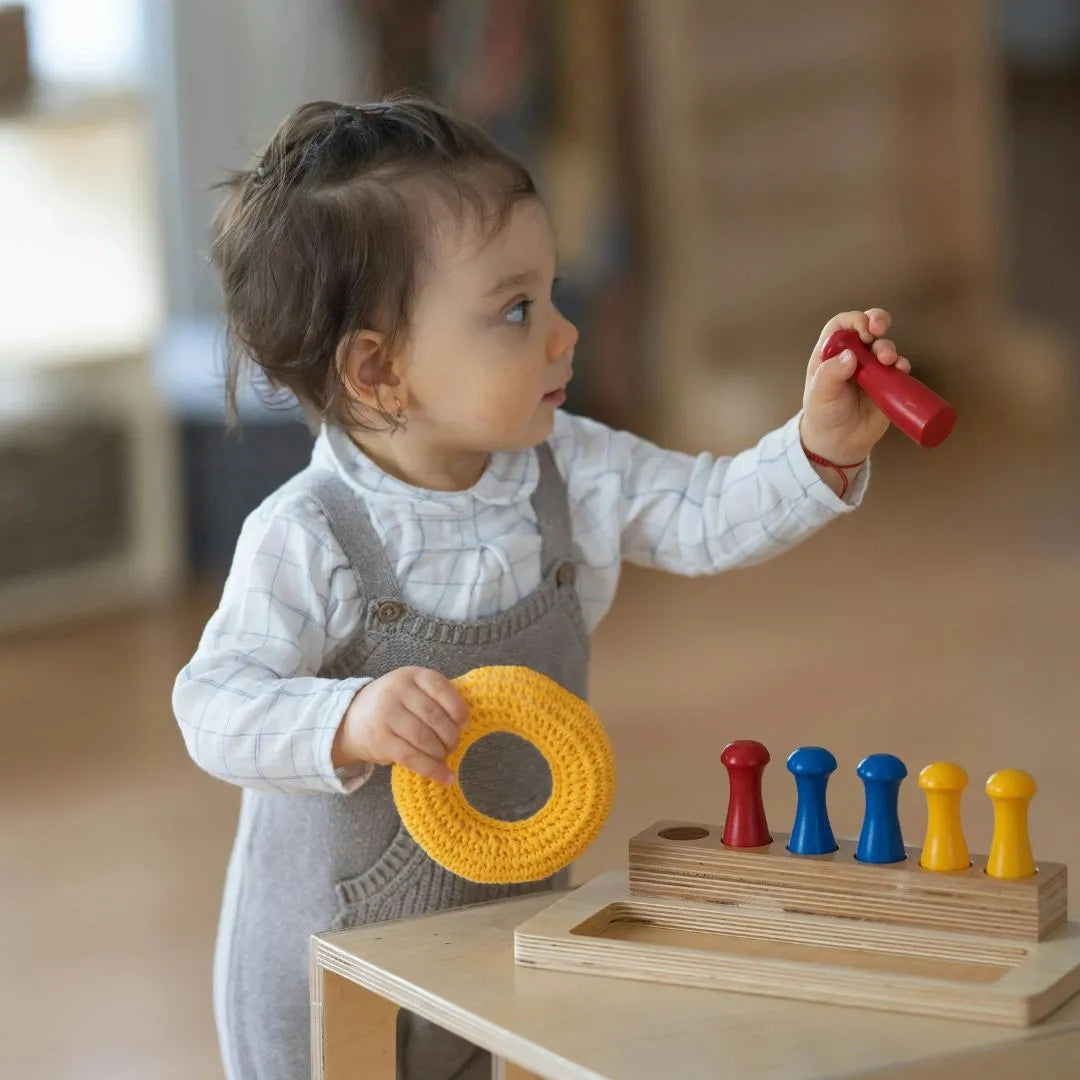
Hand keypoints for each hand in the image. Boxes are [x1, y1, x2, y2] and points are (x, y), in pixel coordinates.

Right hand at [334, 666, 468, 784]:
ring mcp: (386, 716)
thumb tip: (466, 722)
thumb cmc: (394, 704)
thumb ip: (435, 697)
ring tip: (444, 756)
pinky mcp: (380, 741)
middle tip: (454, 745)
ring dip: (441, 753)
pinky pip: (413, 758)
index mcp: (411, 675)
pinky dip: (433, 770)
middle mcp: (397, 692)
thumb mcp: (412, 688)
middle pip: (435, 717)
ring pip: (425, 739)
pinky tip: (446, 777)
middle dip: (451, 736)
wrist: (351, 719)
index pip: (441, 688)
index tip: (464, 723)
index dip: (458, 708)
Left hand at [800, 308, 911, 465]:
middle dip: (877, 321)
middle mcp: (852, 355)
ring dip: (888, 347)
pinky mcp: (887, 382)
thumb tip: (849, 356)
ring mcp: (871, 368)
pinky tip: (900, 369)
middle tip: (879, 330)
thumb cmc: (824, 415)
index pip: (842, 324)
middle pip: (868, 326)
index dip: (854, 321)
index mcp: (830, 353)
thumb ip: (830, 374)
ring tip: (887, 360)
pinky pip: (898, 368)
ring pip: (885, 346)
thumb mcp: (820, 394)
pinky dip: (902, 365)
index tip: (862, 332)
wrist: (840, 442)